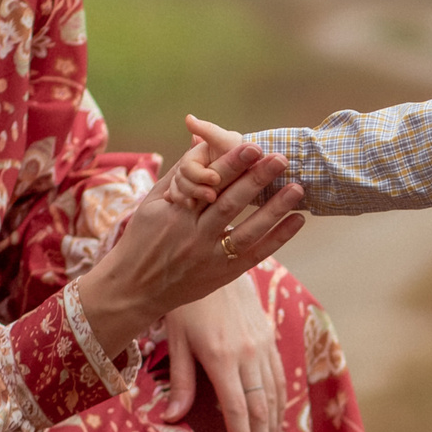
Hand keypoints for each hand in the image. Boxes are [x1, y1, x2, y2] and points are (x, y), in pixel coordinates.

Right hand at [76, 141, 306, 361]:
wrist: (135, 289)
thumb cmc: (142, 240)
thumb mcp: (151, 204)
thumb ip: (179, 176)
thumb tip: (201, 142)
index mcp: (176, 213)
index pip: (208, 183)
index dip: (232, 164)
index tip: (253, 145)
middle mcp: (194, 235)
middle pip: (231, 203)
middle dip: (257, 179)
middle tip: (281, 158)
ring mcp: (210, 257)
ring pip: (247, 230)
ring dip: (275, 209)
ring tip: (297, 188)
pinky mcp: (223, 274)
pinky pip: (255, 254)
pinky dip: (278, 238)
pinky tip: (297, 220)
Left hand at [164, 278, 285, 431]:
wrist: (216, 257)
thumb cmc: (185, 301)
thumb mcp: (176, 339)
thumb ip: (179, 381)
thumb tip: (172, 420)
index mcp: (223, 357)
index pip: (238, 412)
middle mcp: (249, 354)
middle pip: (262, 410)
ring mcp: (264, 345)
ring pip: (275, 396)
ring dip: (275, 429)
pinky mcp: (269, 337)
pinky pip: (279, 377)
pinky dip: (279, 403)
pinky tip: (276, 420)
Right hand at [176, 116, 252, 209]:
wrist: (264, 171)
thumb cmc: (248, 151)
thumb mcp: (229, 141)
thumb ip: (209, 131)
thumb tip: (188, 118)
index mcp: (198, 155)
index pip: (187, 167)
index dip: (199, 174)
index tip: (216, 178)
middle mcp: (194, 169)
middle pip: (181, 182)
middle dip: (194, 189)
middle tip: (212, 196)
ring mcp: (195, 185)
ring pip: (182, 194)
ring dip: (189, 198)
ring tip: (202, 205)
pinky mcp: (200, 200)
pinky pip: (187, 205)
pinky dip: (187, 205)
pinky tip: (193, 208)